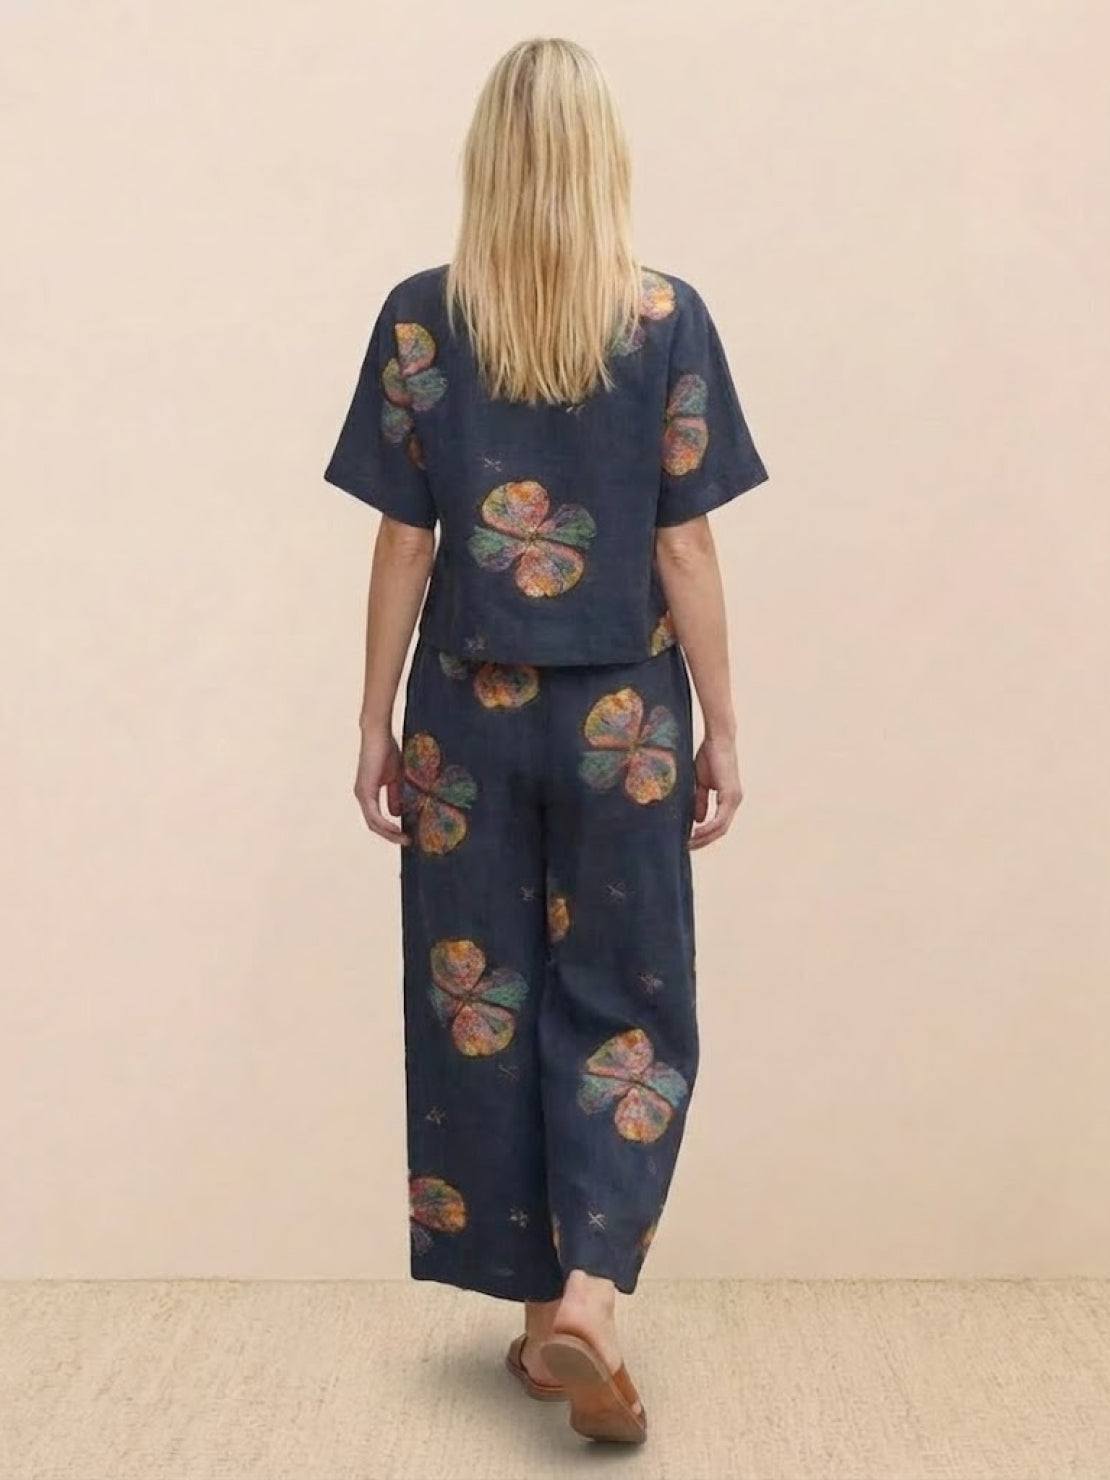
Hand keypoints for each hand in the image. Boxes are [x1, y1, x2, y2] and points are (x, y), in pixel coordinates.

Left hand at [354, 726, 408, 844]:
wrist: (378, 736)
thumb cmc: (386, 752)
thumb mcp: (395, 778)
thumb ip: (395, 796)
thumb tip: (396, 814)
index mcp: (368, 794)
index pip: (377, 819)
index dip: (390, 830)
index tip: (406, 836)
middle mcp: (362, 796)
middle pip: (374, 825)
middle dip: (391, 836)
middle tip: (407, 842)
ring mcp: (362, 795)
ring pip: (373, 823)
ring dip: (389, 833)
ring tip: (404, 839)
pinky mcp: (365, 792)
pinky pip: (374, 815)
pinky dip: (385, 825)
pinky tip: (397, 828)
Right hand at [689, 735, 742, 849]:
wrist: (717, 741)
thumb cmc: (709, 757)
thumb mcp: (701, 784)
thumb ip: (700, 801)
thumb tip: (697, 820)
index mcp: (729, 798)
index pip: (719, 824)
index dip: (705, 835)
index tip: (690, 840)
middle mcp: (735, 801)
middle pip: (721, 830)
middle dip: (704, 840)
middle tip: (688, 847)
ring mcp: (735, 799)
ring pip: (721, 827)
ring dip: (705, 837)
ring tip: (689, 843)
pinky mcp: (730, 795)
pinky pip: (720, 819)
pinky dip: (707, 827)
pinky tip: (695, 832)